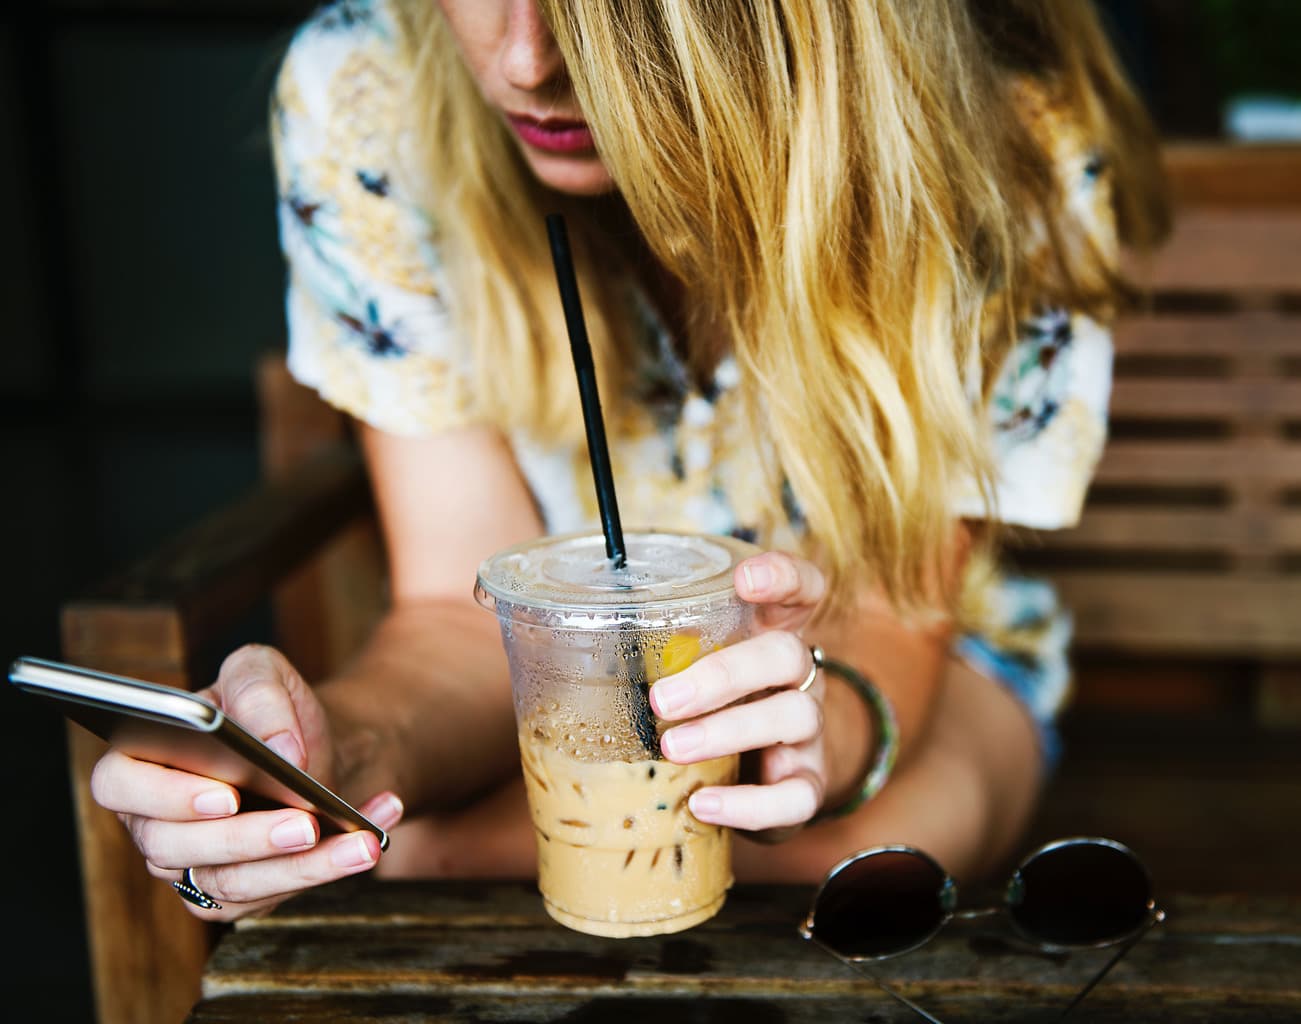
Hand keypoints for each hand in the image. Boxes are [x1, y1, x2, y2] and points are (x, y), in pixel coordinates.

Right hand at [89, 645, 403, 919]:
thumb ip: (260, 693)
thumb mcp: (264, 673)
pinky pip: (274, 894)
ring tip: (360, 842)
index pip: (120, 785)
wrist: (314, 748)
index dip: (166, 795)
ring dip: (303, 866)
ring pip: (233, 883)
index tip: (226, 794)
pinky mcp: (235, 895)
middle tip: (305, 823)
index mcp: (140, 761)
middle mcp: (154, 823)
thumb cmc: (271, 710)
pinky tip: (372, 837)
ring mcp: (191, 866)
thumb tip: (280, 749)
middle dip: (248, 838)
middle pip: (178, 847)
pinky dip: (330, 867)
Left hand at [649, 551, 827, 836]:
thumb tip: (534, 637)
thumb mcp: (687, 669)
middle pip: (785, 655)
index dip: (782, 577)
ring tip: (672, 748)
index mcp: (770, 634)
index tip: (744, 579)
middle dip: (724, 674)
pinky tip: (702, 804)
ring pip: (793, 717)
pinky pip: (796, 796)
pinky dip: (749, 803)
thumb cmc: (708, 707)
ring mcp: (808, 731)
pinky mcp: (807, 784)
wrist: (761, 776)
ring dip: (728, 731)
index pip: (800, 589)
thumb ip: (646, 649)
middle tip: (662, 698)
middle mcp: (798, 676)